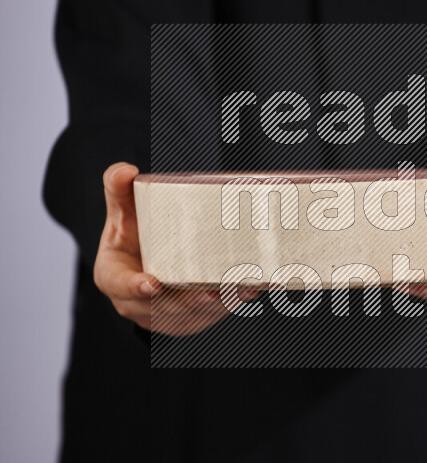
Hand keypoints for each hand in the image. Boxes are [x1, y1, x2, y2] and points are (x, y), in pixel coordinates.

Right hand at [94, 162, 255, 335]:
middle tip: (210, 292)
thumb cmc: (132, 236)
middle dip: (187, 301)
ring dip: (215, 306)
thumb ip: (118, 190)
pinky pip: (208, 316)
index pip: (120, 285)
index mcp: (113, 276)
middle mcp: (136, 302)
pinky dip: (228, 305)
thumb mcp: (121, 213)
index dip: (135, 287)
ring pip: (190, 315)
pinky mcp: (187, 320)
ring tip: (237, 289)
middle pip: (162, 306)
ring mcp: (162, 315)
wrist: (142, 262)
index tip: (153, 284)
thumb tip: (126, 171)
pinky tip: (247, 290)